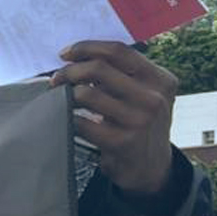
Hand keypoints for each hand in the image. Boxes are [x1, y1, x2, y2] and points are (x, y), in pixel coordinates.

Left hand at [52, 41, 178, 197]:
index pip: (119, 51)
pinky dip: (67, 118)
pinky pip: (81, 122)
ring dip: (65, 94)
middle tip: (56, 78)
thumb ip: (122, 74)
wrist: (151, 167)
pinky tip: (68, 120)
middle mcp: (154, 98)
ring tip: (60, 99)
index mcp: (160, 79)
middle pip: (99, 68)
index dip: (87, 47)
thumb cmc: (138, 123)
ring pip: (87, 93)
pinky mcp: (122, 142)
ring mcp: (139, 120)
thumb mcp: (144, 94)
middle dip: (69, 71)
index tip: (65, 53)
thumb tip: (77, 56)